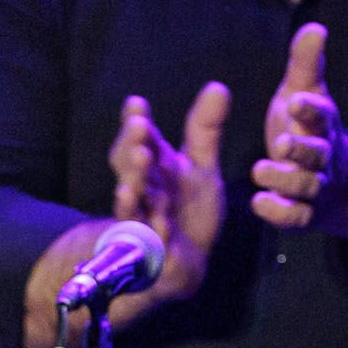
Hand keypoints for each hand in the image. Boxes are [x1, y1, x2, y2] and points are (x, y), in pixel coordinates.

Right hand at [108, 79, 230, 306]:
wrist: (183, 261)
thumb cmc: (187, 210)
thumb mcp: (199, 166)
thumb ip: (205, 129)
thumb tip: (217, 86)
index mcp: (153, 166)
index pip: (139, 139)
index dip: (136, 122)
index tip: (137, 104)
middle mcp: (142, 189)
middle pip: (130, 165)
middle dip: (132, 147)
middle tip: (138, 128)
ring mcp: (142, 219)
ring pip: (132, 200)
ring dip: (134, 183)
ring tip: (139, 165)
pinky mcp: (148, 249)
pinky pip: (145, 238)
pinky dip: (149, 226)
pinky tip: (158, 219)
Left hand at [250, 22, 347, 232]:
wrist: (330, 181)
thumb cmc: (307, 129)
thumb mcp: (303, 93)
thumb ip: (305, 64)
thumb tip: (315, 27)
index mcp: (321, 125)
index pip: (321, 115)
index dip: (310, 109)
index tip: (295, 101)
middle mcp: (323, 158)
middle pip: (317, 155)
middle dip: (301, 149)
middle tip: (280, 142)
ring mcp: (315, 187)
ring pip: (306, 187)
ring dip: (285, 180)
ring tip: (260, 170)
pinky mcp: (303, 214)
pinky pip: (295, 218)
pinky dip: (279, 213)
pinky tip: (258, 203)